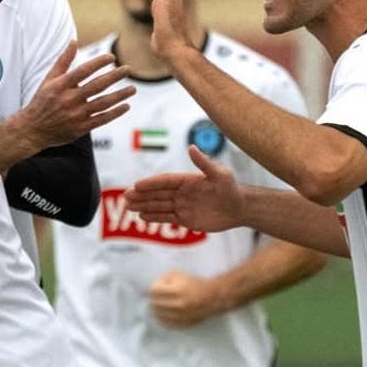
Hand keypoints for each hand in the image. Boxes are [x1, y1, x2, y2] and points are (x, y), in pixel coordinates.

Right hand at [18, 42, 134, 148]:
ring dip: (120, 96)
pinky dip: (115, 113)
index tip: (111, 57)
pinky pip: (101, 119)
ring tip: (133, 89)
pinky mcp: (80, 128)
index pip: (83, 71)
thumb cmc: (42, 101)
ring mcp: (76, 115)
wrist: (33, 130)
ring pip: (102, 103)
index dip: (98, 63)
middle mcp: (69, 100)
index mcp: (61, 86)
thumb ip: (63, 61)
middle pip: (97, 86)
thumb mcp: (49, 80)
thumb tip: (74, 41)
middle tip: (128, 69)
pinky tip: (126, 106)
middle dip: (114, 77)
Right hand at [125, 146, 245, 232]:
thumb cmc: (233, 188)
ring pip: (159, 206)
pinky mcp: (185, 218)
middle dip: (142, 195)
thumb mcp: (220, 174)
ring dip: (144, 205)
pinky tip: (142, 216)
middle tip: (125, 196)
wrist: (241, 208)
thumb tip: (191, 147)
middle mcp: (182, 192)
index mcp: (188, 179)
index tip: (137, 185)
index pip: (165, 181)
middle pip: (158, 194)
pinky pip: (166, 218)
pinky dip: (154, 217)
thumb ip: (204, 163)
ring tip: (128, 207)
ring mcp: (183, 205)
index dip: (151, 183)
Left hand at [148, 270, 224, 327]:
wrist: (211, 298)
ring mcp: (180, 316)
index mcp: (177, 291)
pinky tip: (163, 313)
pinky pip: (165, 323)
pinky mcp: (182, 323)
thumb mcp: (178, 274)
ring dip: (156, 309)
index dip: (155, 287)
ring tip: (158, 305)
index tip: (159, 287)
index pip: (154, 290)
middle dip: (154, 298)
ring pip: (158, 315)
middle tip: (157, 296)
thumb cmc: (193, 284)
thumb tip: (152, 289)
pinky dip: (162, 318)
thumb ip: (163, 279)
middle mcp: (178, 304)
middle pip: (154, 303)